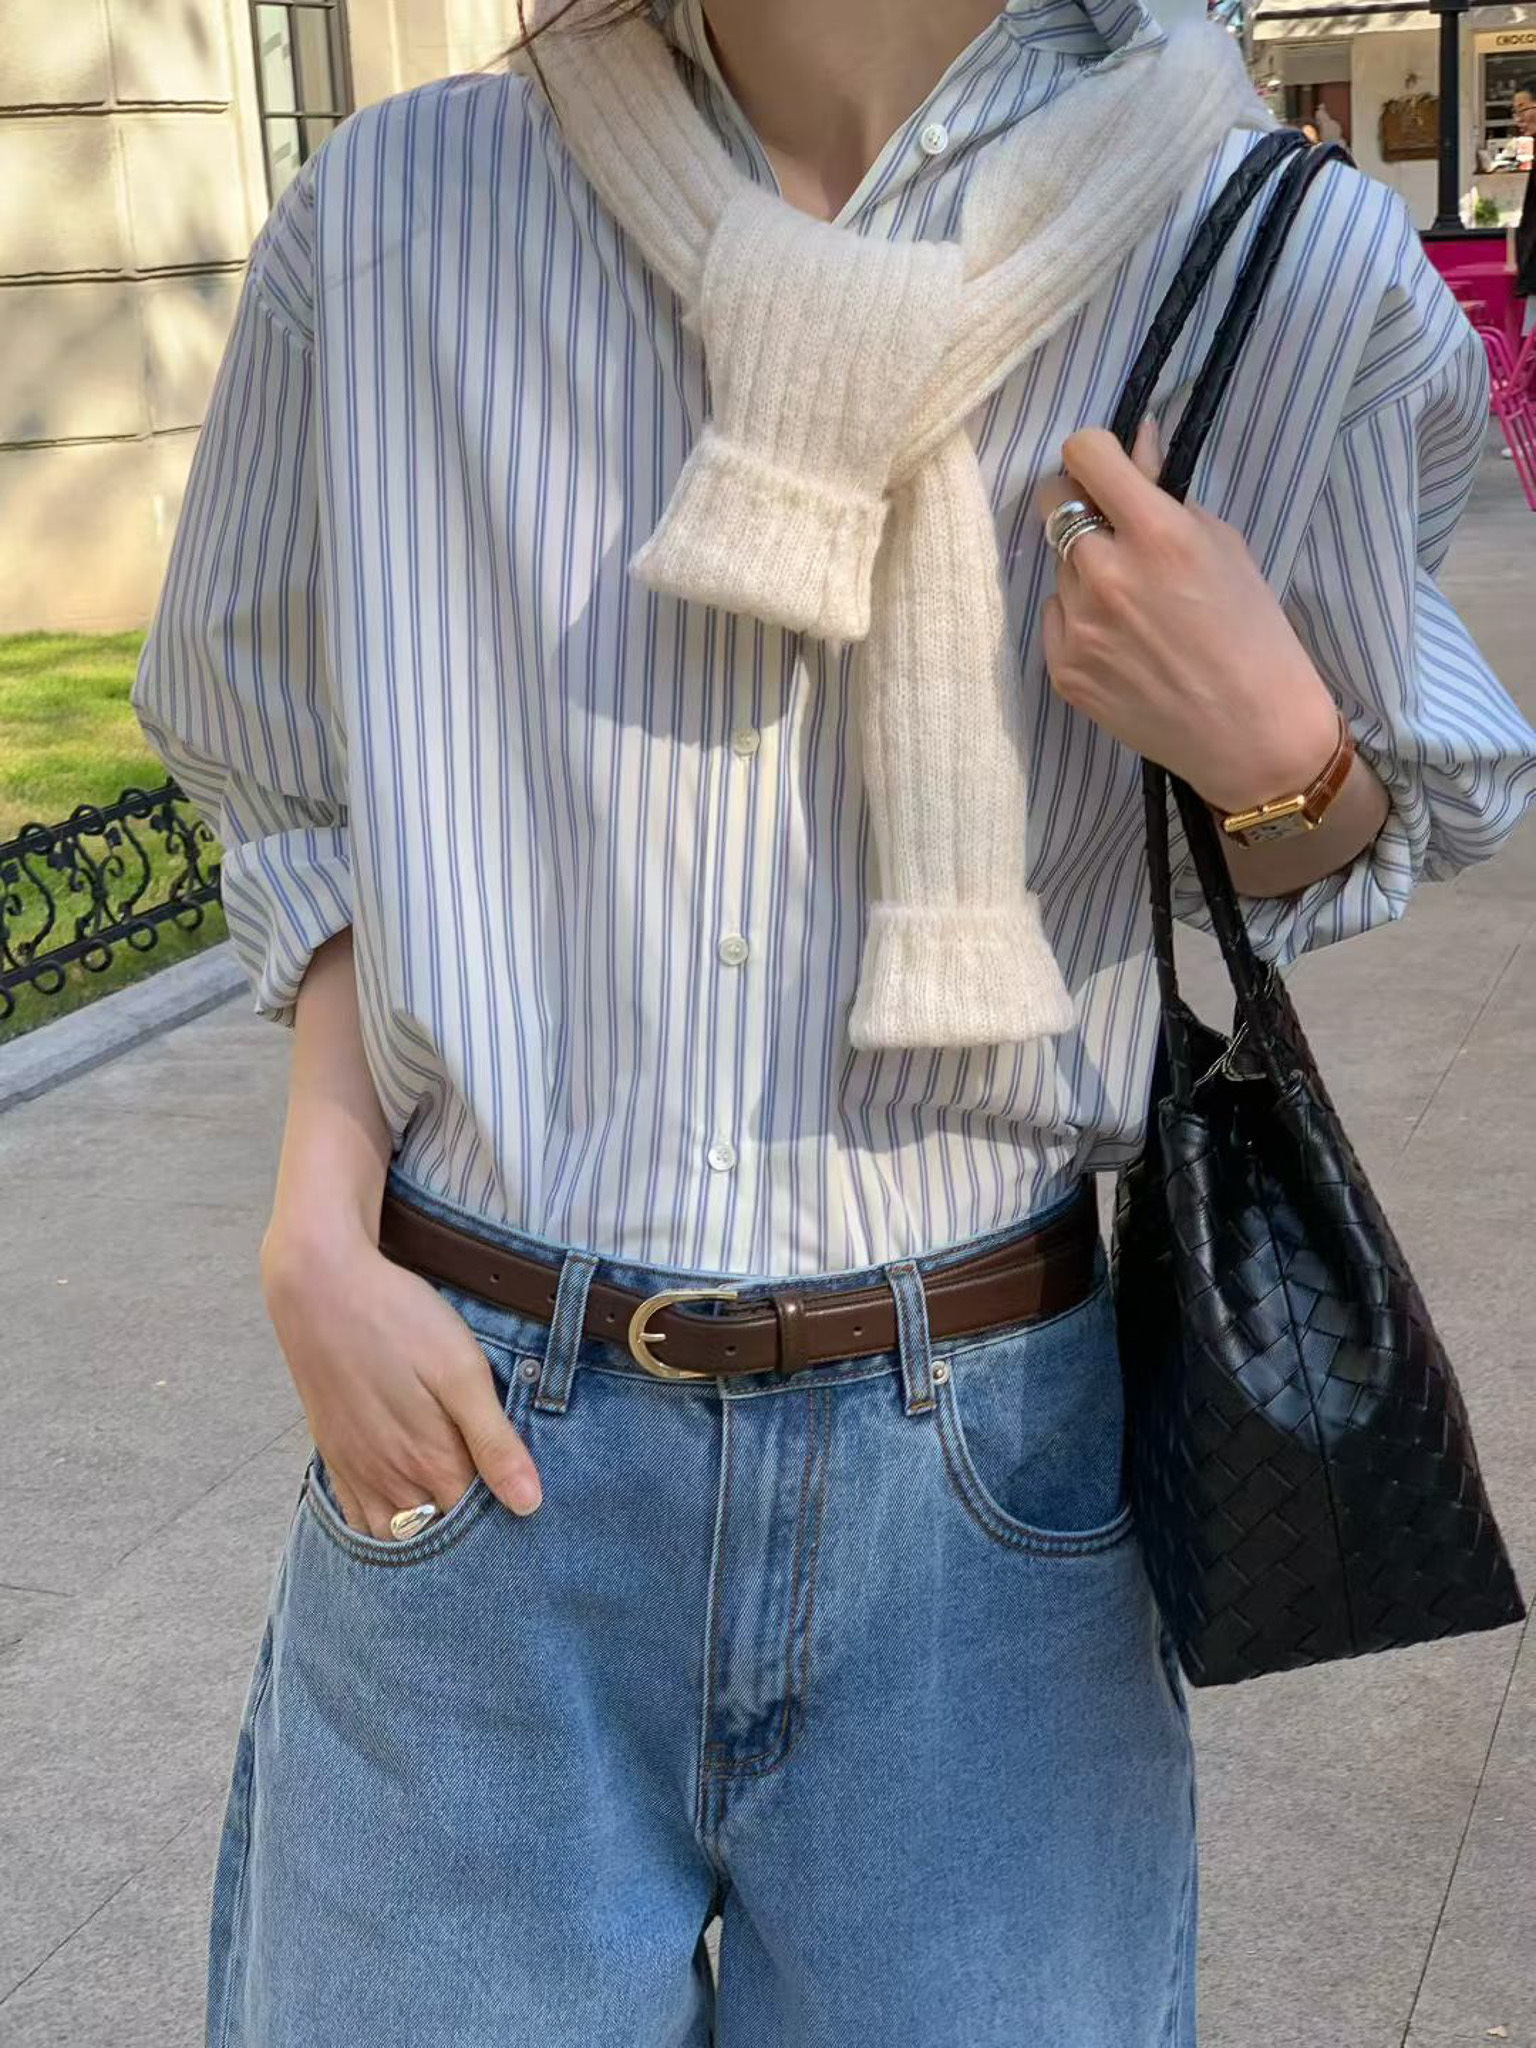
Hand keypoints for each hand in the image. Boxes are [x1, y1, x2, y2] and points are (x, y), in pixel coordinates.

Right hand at [260, 1219, 542, 1533]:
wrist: (319, 1286)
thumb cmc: (399, 1320)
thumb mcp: (461, 1371)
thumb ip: (494, 1441)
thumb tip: (529, 1504)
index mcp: (430, 1461)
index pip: (476, 1525)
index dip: (503, 1524)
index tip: (524, 1513)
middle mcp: (390, 1478)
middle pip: (435, 1536)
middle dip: (465, 1539)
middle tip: (494, 1520)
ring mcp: (356, 1470)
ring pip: (393, 1535)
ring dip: (422, 1536)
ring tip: (452, 1520)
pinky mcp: (334, 1454)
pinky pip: (355, 1516)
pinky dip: (381, 1528)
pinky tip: (402, 1512)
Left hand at [1035, 417, 1340, 813]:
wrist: (1251, 732)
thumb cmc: (1252, 633)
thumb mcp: (1223, 546)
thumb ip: (1167, 493)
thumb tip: (1135, 442)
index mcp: (1155, 533)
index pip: (1083, 453)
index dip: (1094, 453)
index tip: (1107, 468)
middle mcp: (1106, 574)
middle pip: (1054, 504)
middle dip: (1081, 506)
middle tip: (1113, 530)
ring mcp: (1078, 626)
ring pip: (1059, 566)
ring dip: (1085, 569)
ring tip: (1135, 605)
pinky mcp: (1063, 669)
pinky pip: (1056, 617)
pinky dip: (1080, 618)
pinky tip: (1122, 642)